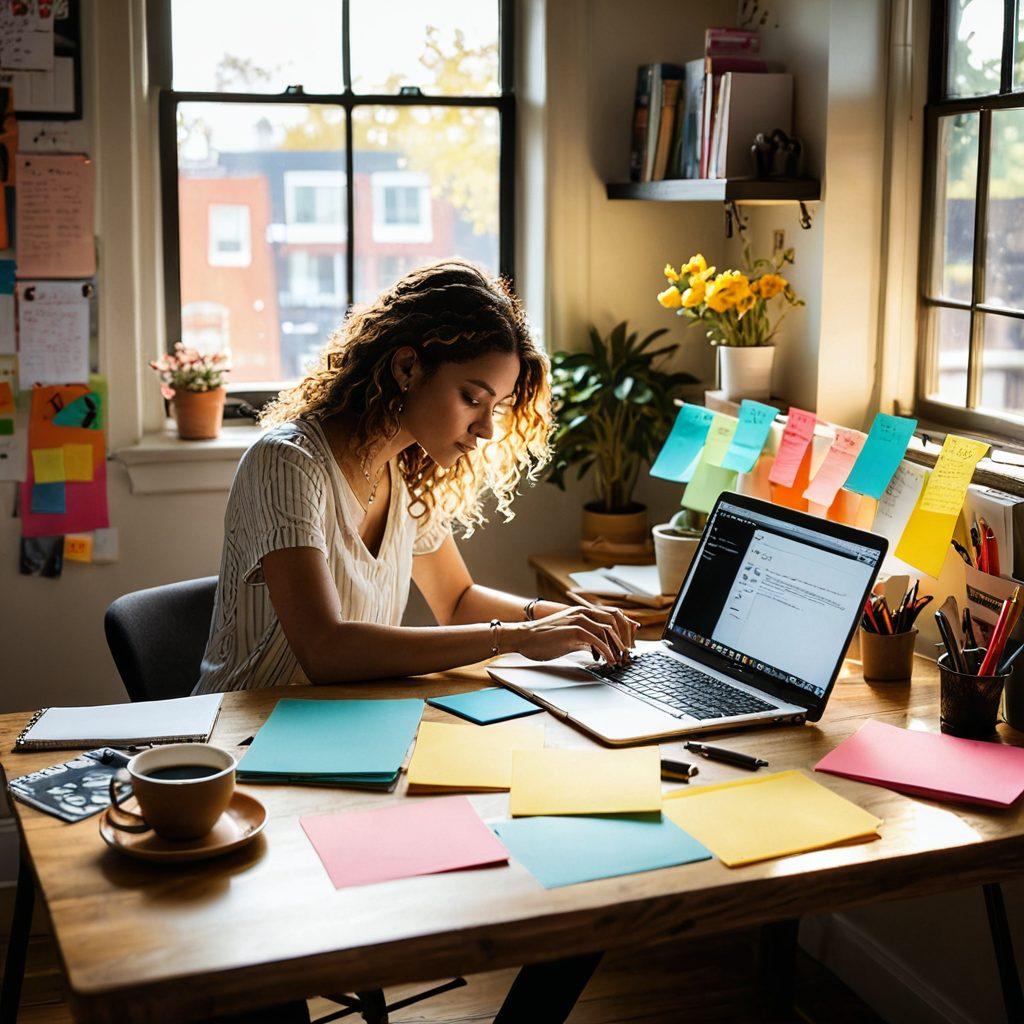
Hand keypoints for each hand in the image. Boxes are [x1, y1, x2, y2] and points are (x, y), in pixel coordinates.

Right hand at [505, 605, 639, 664]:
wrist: (523, 637)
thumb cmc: (544, 639)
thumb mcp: (570, 638)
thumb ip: (586, 639)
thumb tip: (602, 648)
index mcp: (583, 612)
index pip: (613, 614)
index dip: (626, 625)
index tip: (634, 638)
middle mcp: (583, 613)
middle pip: (615, 620)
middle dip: (625, 638)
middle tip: (628, 655)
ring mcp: (578, 619)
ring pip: (608, 629)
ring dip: (618, 646)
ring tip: (620, 660)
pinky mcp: (573, 629)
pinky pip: (597, 639)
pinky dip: (607, 651)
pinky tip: (609, 660)